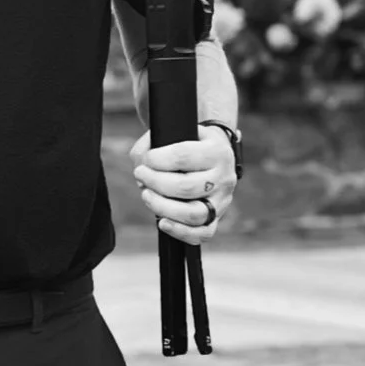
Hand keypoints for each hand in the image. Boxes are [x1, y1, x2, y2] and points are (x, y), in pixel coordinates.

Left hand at [130, 126, 237, 245]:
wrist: (215, 153)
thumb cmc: (188, 141)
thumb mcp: (174, 132)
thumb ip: (151, 144)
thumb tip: (141, 163)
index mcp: (216, 151)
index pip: (183, 156)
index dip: (157, 160)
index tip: (146, 159)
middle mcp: (224, 177)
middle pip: (186, 187)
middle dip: (155, 182)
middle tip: (140, 174)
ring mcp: (222, 201)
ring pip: (194, 214)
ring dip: (162, 207)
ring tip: (146, 195)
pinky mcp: (216, 218)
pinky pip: (203, 234)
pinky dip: (180, 232)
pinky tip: (162, 223)